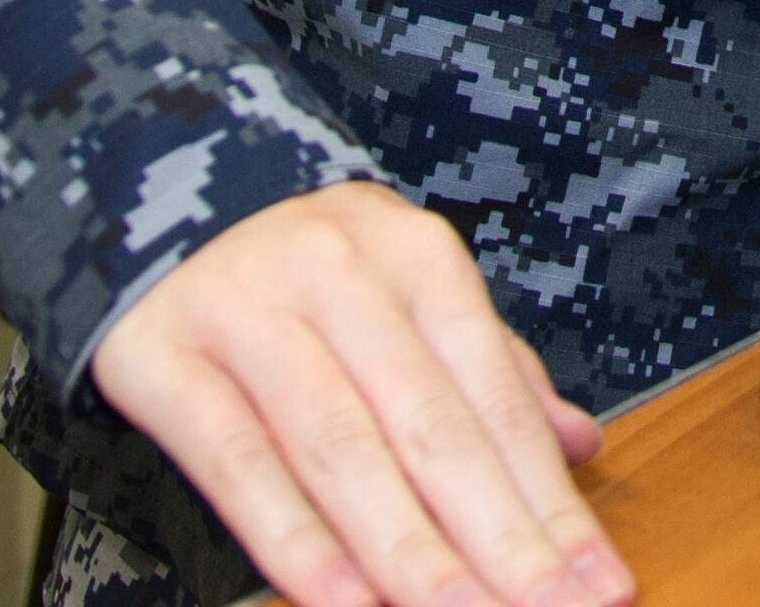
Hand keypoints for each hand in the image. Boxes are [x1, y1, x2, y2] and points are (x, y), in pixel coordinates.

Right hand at [90, 180, 632, 606]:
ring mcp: (248, 311)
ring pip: (341, 451)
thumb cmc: (309, 270)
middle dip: (498, 541)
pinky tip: (345, 603)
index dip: (549, 503)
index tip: (600, 583)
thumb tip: (580, 447)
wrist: (159, 194)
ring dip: (408, 554)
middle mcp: (340, 273)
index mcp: (417, 256)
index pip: (496, 401)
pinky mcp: (163, 357)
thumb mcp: (407, 291)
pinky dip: (295, 541)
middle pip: (431, 430)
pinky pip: (237, 463)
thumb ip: (490, 373)